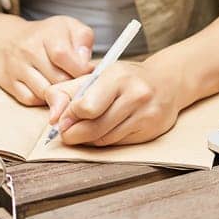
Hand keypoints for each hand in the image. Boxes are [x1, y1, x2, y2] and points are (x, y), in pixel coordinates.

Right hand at [0, 15, 95, 105]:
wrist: (7, 38)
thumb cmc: (46, 35)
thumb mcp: (68, 27)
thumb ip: (83, 39)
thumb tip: (86, 63)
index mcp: (47, 34)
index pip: (62, 55)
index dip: (80, 68)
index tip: (88, 72)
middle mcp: (28, 50)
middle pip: (57, 78)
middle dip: (73, 84)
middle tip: (79, 83)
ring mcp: (17, 67)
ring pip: (45, 92)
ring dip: (59, 94)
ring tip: (65, 88)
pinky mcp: (9, 82)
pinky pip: (30, 99)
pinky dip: (42, 99)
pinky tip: (49, 92)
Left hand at [42, 61, 184, 146]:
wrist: (166, 82)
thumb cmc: (125, 79)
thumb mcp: (95, 76)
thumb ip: (67, 91)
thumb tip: (52, 118)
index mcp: (117, 76)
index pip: (86, 107)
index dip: (69, 118)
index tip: (62, 120)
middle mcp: (135, 94)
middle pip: (94, 128)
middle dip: (74, 134)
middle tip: (67, 134)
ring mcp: (146, 113)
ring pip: (105, 139)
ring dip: (89, 139)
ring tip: (85, 130)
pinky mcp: (152, 129)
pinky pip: (119, 143)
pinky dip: (106, 141)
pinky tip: (105, 131)